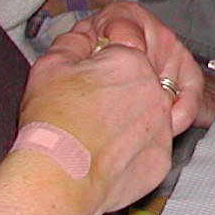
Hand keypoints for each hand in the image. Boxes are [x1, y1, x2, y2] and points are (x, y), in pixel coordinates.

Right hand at [21, 3, 198, 213]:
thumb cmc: (51, 122)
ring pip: (149, 115)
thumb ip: (74, 42)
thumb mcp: (50, 66)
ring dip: (129, 120)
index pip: (123, 50)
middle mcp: (156, 90)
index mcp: (132, 60)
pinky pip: (150, 148)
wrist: (58, 178)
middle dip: (118, 91)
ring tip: (99, 135)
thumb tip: (87, 37)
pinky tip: (108, 155)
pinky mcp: (162, 159)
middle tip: (90, 109)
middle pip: (140, 83)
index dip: (100, 64)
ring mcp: (163, 126)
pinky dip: (133, 150)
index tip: (87, 78)